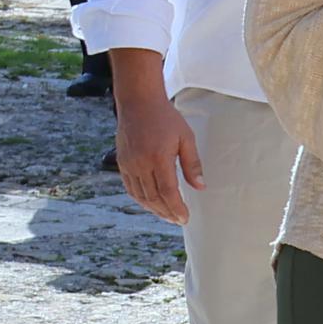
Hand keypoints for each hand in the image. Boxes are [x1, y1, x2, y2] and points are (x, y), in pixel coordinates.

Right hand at [115, 77, 201, 223]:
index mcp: (159, 158)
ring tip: (167, 215)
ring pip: (140, 196)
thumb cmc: (166, 118)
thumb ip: (192, 164)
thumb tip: (200, 186)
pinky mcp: (121, 163)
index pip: (168, 192)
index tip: (184, 218)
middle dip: (166, 212)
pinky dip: (141, 199)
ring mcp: (128, 165)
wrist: (139, 103)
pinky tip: (151, 203)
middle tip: (178, 220)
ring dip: (154, 209)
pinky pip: (130, 188)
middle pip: (153, 197)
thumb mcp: (186, 138)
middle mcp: (141, 164)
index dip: (176, 208)